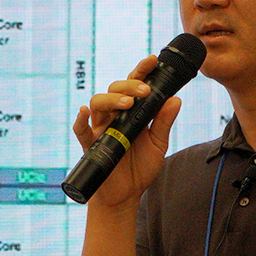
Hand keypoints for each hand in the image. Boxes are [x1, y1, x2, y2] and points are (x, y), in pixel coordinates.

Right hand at [71, 55, 181, 209]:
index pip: (134, 85)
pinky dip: (80, 120)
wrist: (127, 195)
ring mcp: (101, 129)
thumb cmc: (141, 167)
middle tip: (145, 90)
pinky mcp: (91, 145)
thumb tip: (176, 99)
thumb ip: (164, 122)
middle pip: (114, 89)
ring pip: (97, 103)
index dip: (141, 71)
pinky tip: (83, 112)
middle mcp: (114, 116)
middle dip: (129, 85)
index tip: (152, 60)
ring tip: (127, 103)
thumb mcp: (158, 144)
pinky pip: (81, 130)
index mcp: (131, 112)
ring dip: (111, 99)